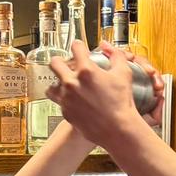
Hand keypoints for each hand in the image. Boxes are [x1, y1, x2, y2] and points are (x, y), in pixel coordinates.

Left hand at [46, 40, 162, 153]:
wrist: (117, 129)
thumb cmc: (121, 103)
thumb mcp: (124, 73)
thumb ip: (116, 55)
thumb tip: (107, 47)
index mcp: (86, 70)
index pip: (76, 47)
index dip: (79, 46)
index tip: (79, 48)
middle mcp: (72, 83)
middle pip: (55, 63)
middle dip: (60, 61)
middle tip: (65, 64)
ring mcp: (66, 99)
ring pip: (51, 86)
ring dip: (57, 84)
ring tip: (65, 85)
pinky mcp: (65, 112)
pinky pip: (59, 102)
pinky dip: (65, 100)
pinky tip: (73, 101)